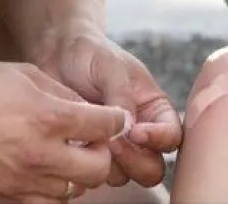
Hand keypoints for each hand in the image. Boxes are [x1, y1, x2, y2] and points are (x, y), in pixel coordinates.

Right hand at [0, 61, 128, 203]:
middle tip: (89, 140)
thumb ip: (63, 93)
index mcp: (47, 117)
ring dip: (77, 172)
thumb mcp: (25, 73)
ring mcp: (21, 181)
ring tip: (62, 153)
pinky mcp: (4, 197)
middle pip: (99, 168)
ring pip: (75, 191)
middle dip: (102, 152)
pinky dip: (52, 189)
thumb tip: (89, 109)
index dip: (117, 120)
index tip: (115, 118)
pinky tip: (42, 169)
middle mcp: (39, 154)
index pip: (106, 126)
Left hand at [34, 26, 182, 189]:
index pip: (172, 136)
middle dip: (135, 160)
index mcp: (154, 109)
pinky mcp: (90, 152)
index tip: (136, 132)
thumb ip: (122, 97)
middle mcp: (139, 132)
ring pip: (124, 175)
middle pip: (152, 167)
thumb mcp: (110, 67)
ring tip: (90, 138)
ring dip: (110, 164)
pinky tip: (75, 142)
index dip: (159, 139)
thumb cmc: (89, 53)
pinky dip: (87, 163)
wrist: (55, 53)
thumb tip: (129, 130)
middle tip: (113, 143)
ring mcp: (114, 146)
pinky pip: (95, 173)